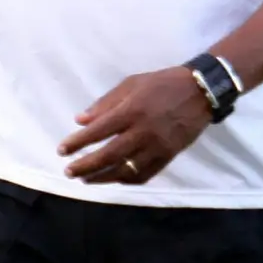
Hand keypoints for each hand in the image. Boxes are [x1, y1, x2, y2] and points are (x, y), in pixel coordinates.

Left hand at [57, 67, 212, 184]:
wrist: (200, 92)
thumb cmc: (162, 83)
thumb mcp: (132, 83)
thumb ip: (106, 102)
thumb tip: (80, 120)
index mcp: (132, 110)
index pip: (99, 131)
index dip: (78, 142)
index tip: (62, 149)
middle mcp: (143, 131)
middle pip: (109, 155)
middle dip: (86, 165)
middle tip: (68, 171)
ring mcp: (157, 147)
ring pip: (125, 170)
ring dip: (102, 177)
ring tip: (86, 179)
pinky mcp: (168, 157)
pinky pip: (143, 174)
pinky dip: (126, 179)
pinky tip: (113, 179)